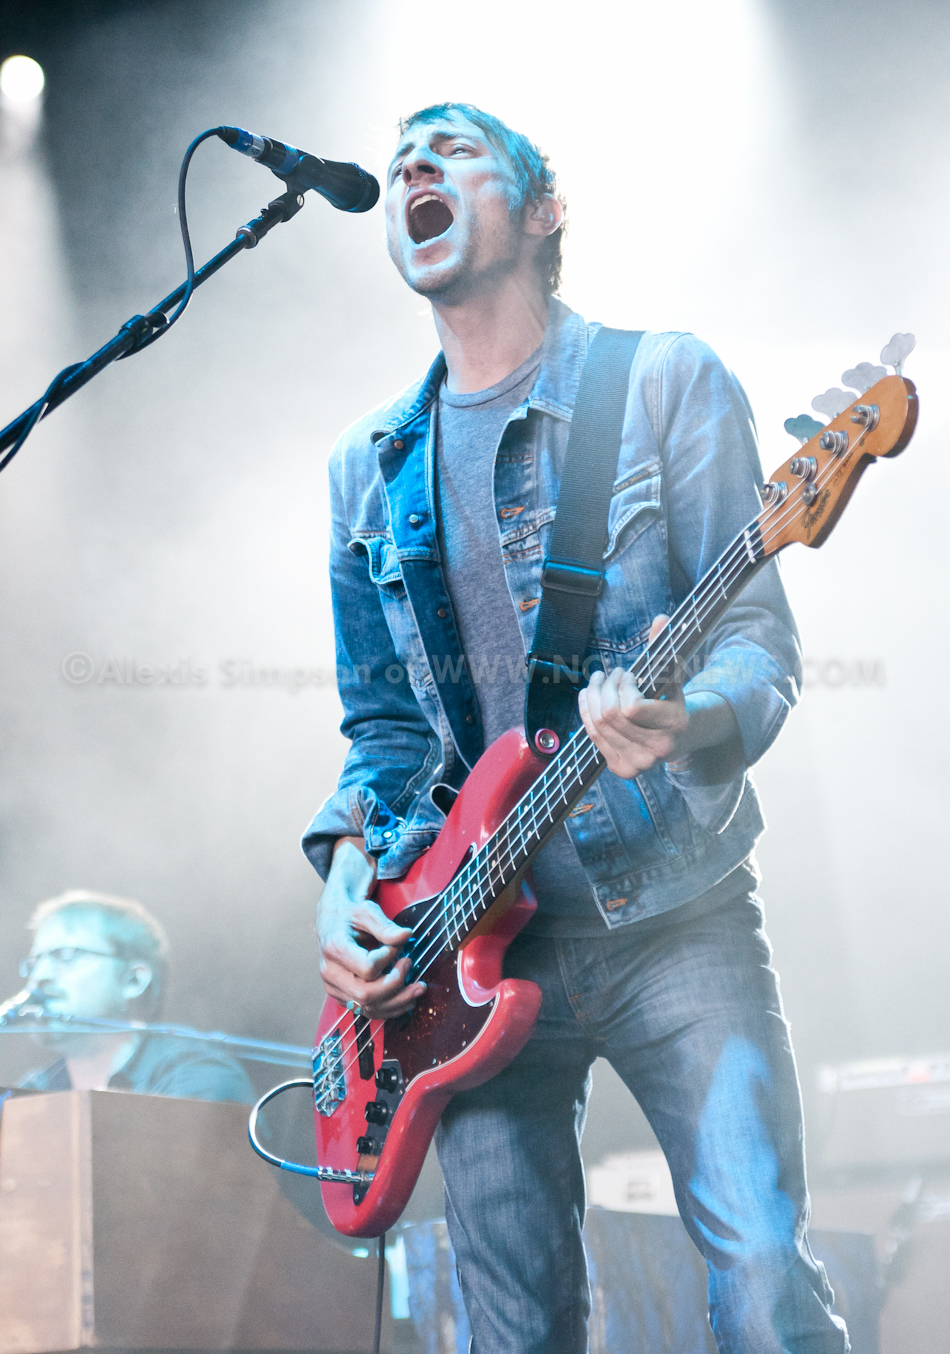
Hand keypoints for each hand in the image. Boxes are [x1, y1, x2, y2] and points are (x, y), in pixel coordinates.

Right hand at [316, 838, 425, 1018]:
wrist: (334, 921)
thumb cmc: (351, 915)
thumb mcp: (367, 911)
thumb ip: (386, 926)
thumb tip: (406, 936)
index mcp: (335, 949)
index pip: (368, 968)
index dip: (388, 959)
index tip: (397, 947)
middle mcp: (331, 972)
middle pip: (366, 995)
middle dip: (396, 986)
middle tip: (411, 966)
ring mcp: (335, 987)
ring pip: (368, 1008)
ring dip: (398, 1002)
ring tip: (419, 989)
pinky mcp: (342, 995)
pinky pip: (366, 1011)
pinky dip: (389, 1008)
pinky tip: (407, 999)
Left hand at [578, 615, 688, 779]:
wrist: (679, 738)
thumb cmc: (671, 700)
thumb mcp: (672, 673)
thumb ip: (665, 647)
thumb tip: (660, 618)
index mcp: (674, 725)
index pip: (632, 708)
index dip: (624, 687)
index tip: (630, 676)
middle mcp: (657, 750)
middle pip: (610, 715)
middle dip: (606, 687)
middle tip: (610, 674)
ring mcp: (638, 763)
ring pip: (598, 724)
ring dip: (594, 696)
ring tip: (599, 681)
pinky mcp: (621, 768)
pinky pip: (593, 736)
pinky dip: (586, 712)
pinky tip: (589, 695)